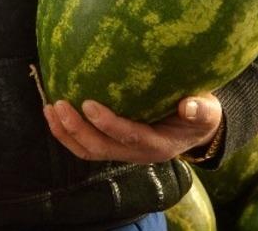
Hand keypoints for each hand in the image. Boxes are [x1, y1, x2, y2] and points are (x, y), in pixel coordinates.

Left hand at [43, 94, 221, 164]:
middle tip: (59, 104)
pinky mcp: (112, 146)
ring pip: (88, 151)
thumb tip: (189, 106)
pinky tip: (52, 112)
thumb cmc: (200, 116)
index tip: (88, 104)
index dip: (108, 123)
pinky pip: (85, 146)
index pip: (129, 136)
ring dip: (65, 133)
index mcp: (158, 145)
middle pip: (101, 148)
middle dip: (77, 129)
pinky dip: (65, 133)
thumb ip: (201, 110)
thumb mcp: (208, 112)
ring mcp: (122, 152)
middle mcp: (137, 153)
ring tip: (49, 109)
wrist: (196, 131)